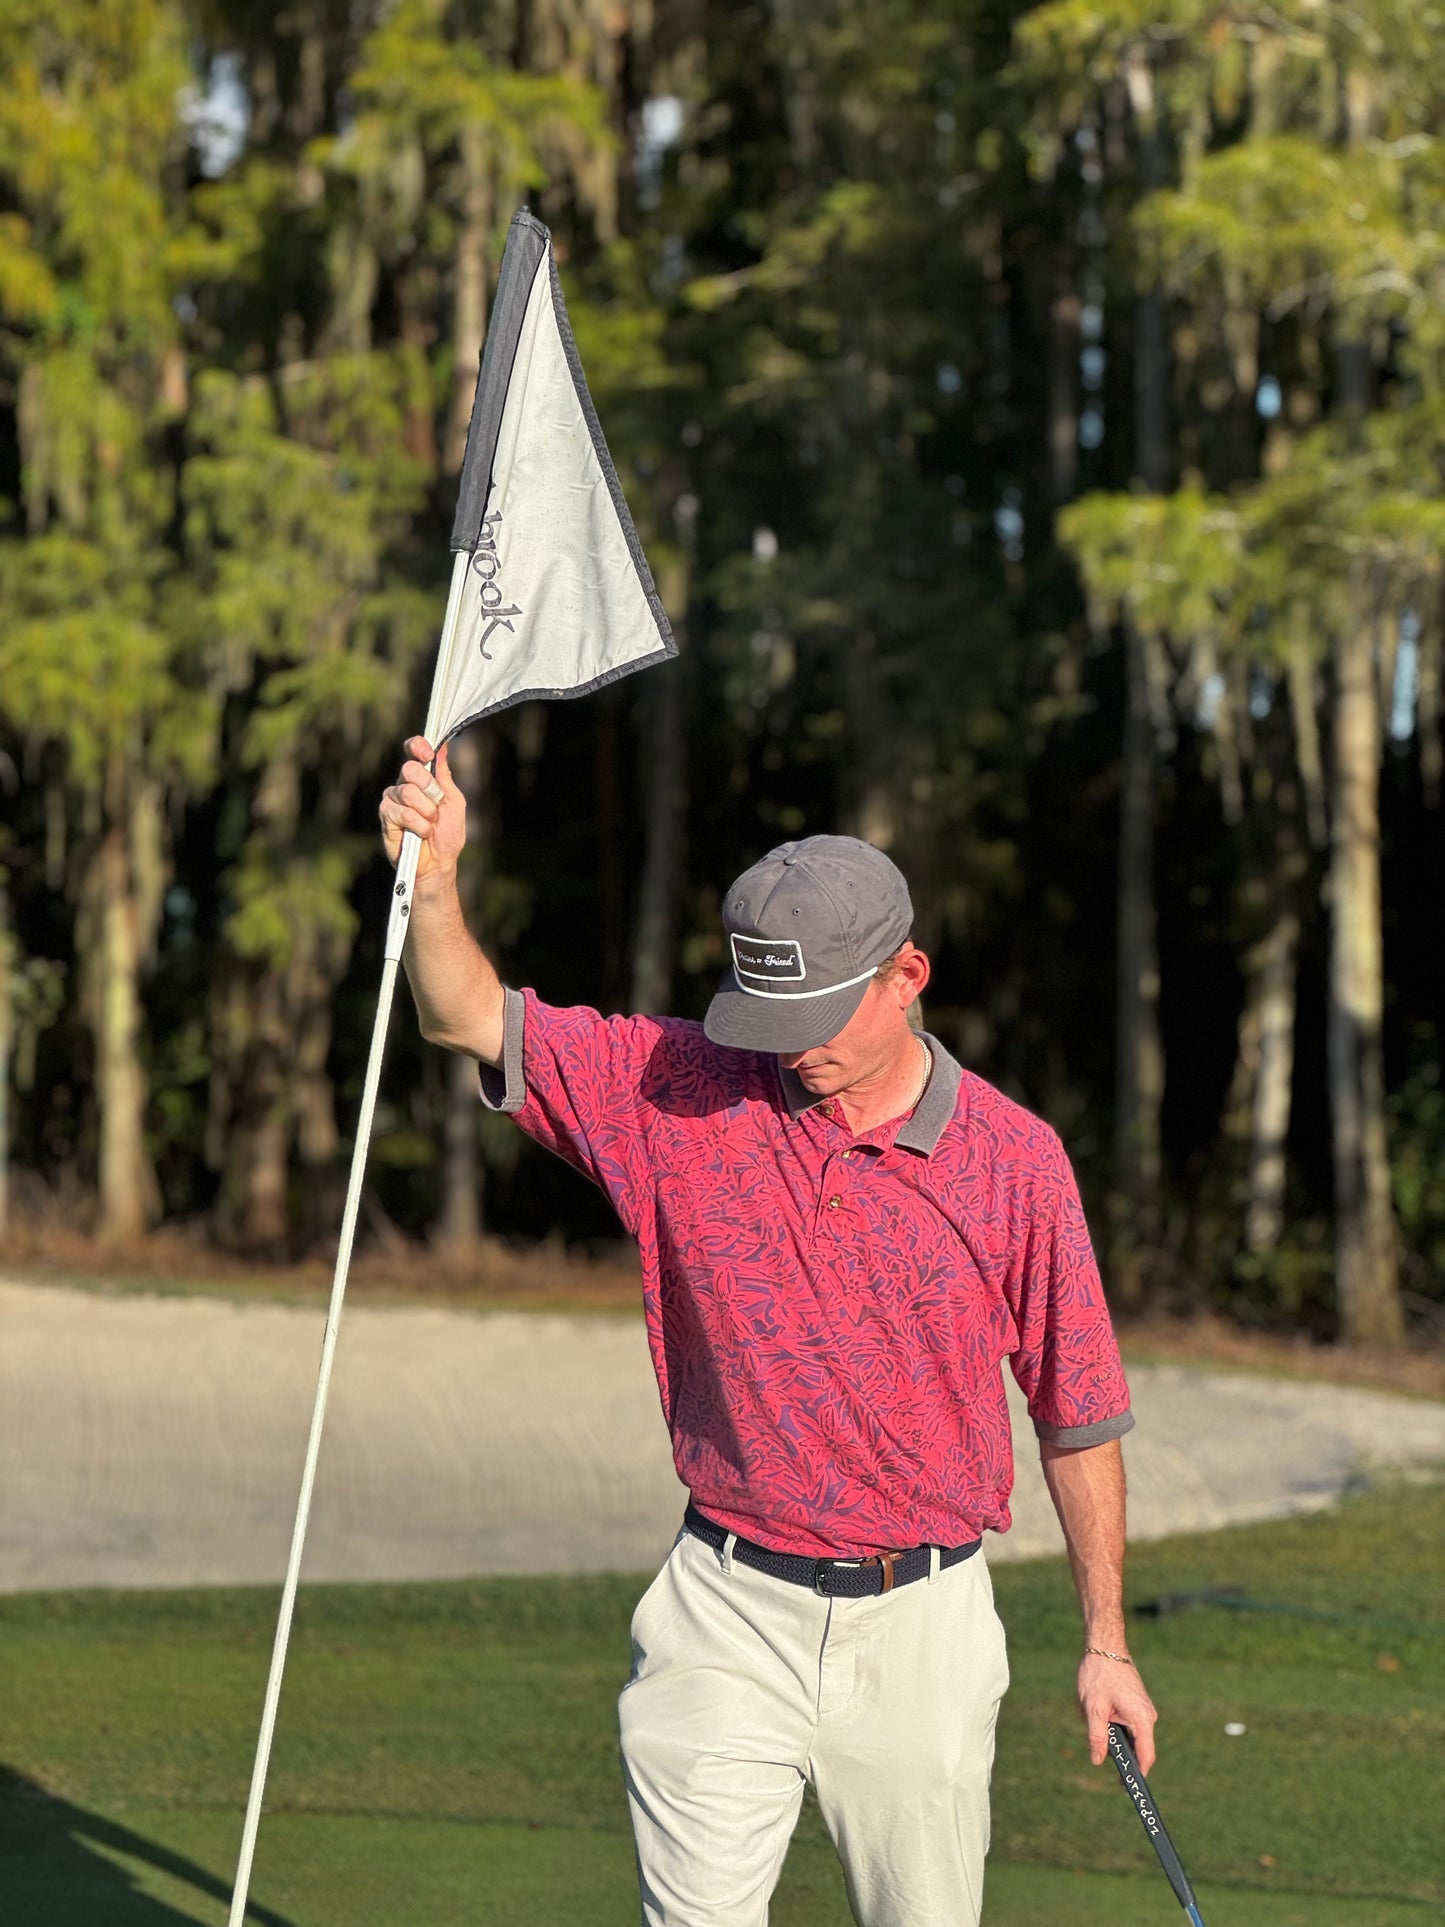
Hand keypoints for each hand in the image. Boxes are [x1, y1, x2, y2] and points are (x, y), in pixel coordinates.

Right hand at [378, 736, 465, 885]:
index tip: (428, 754)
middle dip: (430, 789)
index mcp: (421, 778)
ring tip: (430, 824)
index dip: (418, 746)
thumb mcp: (454, 802)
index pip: (413, 751)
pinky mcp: (385, 817)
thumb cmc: (447, 834)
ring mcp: (392, 800)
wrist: (439, 863)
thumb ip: (445, 777)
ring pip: (408, 792)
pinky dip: (418, 824)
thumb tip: (442, 748)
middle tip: (437, 806)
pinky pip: (402, 812)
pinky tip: (421, 833)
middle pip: (410, 768)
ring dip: (427, 812)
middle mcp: (403, 785)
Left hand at [1078, 1650, 1156, 1772]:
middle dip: (1116, 1748)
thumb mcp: (1093, 1709)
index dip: (1138, 1774)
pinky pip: (1126, 1722)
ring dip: (1110, 1730)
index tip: (1130, 1789)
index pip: (1146, 1756)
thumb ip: (1097, 1737)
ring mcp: (1143, 1709)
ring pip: (1128, 1733)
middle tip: (1097, 1740)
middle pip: (1136, 1747)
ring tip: (1094, 1710)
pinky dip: (1111, 1720)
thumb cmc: (1100, 1674)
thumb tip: (1098, 1760)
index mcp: (1142, 1719)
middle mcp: (1148, 1716)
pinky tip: (1098, 1706)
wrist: (1105, 1645)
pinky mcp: (1137, 1703)